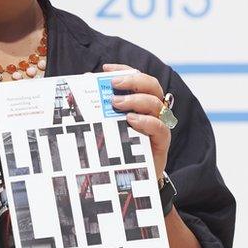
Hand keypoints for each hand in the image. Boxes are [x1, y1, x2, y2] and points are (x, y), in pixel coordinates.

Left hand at [103, 63, 170, 179]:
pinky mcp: (162, 142)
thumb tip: (85, 85)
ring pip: (155, 104)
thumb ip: (101, 107)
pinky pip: (160, 127)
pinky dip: (146, 121)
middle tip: (113, 84)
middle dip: (133, 80)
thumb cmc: (119, 147)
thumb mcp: (108, 124)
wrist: (131, 178)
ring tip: (116, 103)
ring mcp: (159, 125)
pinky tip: (131, 120)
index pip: (138, 77)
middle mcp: (153, 110)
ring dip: (135, 100)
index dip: (125, 70)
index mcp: (141, 101)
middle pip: (152, 85)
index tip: (105, 69)